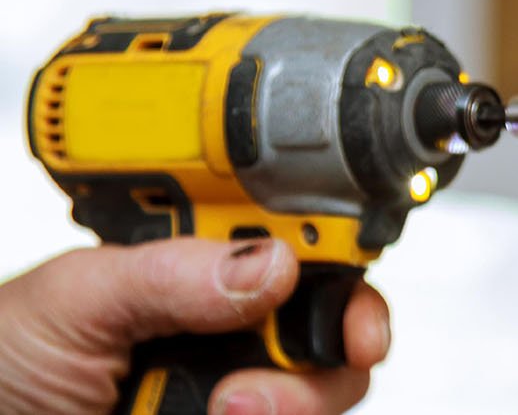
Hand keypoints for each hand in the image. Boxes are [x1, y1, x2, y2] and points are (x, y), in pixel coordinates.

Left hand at [0, 237, 389, 414]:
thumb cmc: (2, 367)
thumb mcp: (73, 300)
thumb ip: (170, 272)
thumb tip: (272, 261)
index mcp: (195, 271)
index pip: (299, 246)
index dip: (347, 265)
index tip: (355, 298)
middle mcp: (225, 330)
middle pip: (334, 323)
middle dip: (338, 342)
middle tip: (314, 357)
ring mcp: (234, 390)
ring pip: (322, 390)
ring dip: (296, 399)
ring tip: (228, 407)